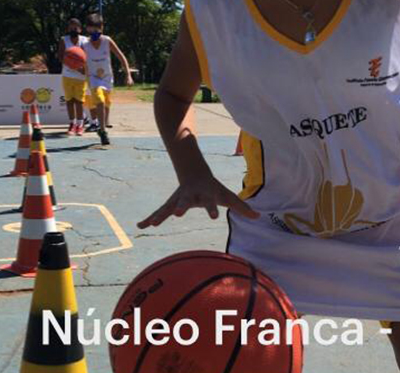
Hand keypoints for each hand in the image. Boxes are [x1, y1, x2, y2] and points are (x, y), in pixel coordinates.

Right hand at [138, 173, 258, 227]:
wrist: (194, 173)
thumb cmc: (213, 188)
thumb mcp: (228, 196)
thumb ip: (242, 207)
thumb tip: (259, 216)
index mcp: (205, 194)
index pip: (210, 202)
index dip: (212, 208)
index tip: (213, 216)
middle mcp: (189, 196)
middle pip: (185, 201)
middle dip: (181, 207)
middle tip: (178, 213)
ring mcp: (178, 199)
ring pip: (168, 207)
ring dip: (160, 215)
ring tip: (152, 224)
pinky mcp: (170, 204)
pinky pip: (159, 212)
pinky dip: (150, 218)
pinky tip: (140, 226)